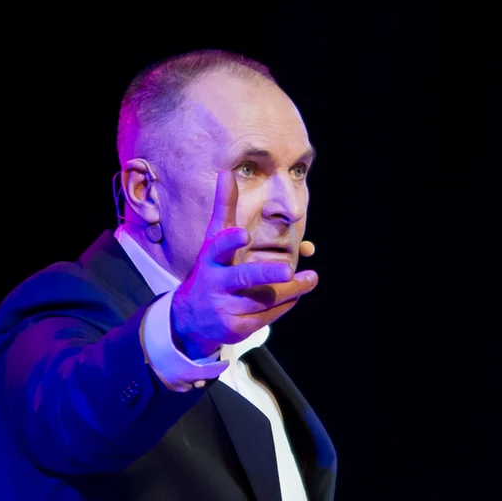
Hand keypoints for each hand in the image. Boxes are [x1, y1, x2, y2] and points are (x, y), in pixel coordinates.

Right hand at [169, 172, 318, 357]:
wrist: (190, 317)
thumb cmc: (210, 268)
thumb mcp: (213, 239)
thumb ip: (224, 208)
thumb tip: (226, 172)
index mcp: (211, 259)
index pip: (218, 247)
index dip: (229, 241)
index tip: (242, 234)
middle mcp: (215, 283)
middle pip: (243, 278)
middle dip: (266, 273)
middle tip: (288, 269)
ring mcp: (224, 307)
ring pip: (263, 298)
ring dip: (289, 289)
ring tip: (311, 278)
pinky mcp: (235, 327)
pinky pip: (266, 315)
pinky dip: (283, 304)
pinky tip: (296, 294)